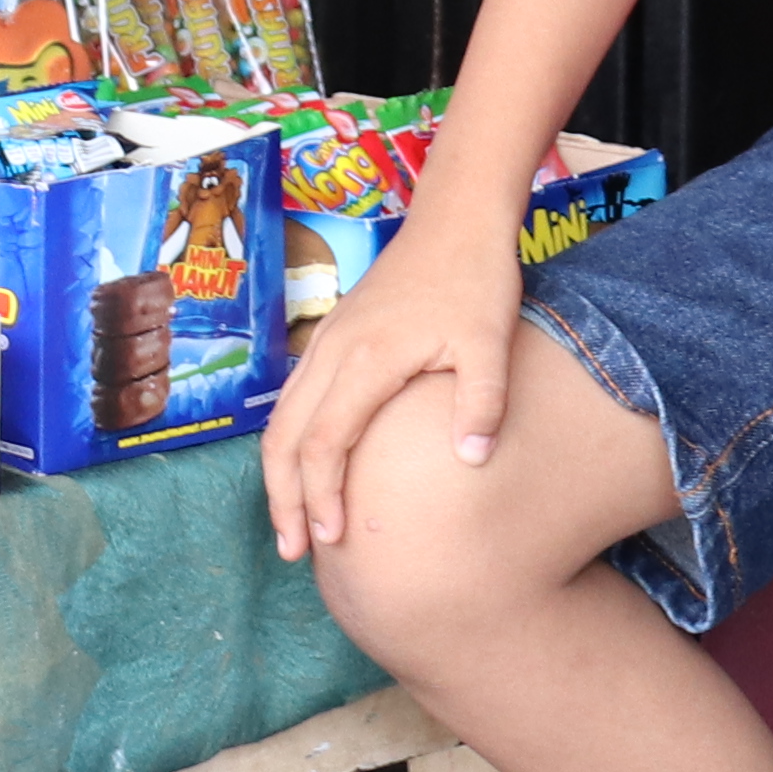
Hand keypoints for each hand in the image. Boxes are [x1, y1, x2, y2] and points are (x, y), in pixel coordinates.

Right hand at [257, 200, 524, 562]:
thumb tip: (472, 461)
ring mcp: (327, 341)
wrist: (455, 220)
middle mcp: (332, 351)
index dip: (321, 496)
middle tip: (293, 551)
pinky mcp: (334, 336)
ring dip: (281, 473)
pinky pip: (296, 396)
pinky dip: (292, 440)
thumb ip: (482, 403)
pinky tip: (308, 467)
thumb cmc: (474, 279)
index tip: (332, 540)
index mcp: (365, 359)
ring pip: (282, 416)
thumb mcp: (490, 343)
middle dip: (283, 498)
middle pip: (284, 436)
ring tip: (294, 523)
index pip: (324, 443)